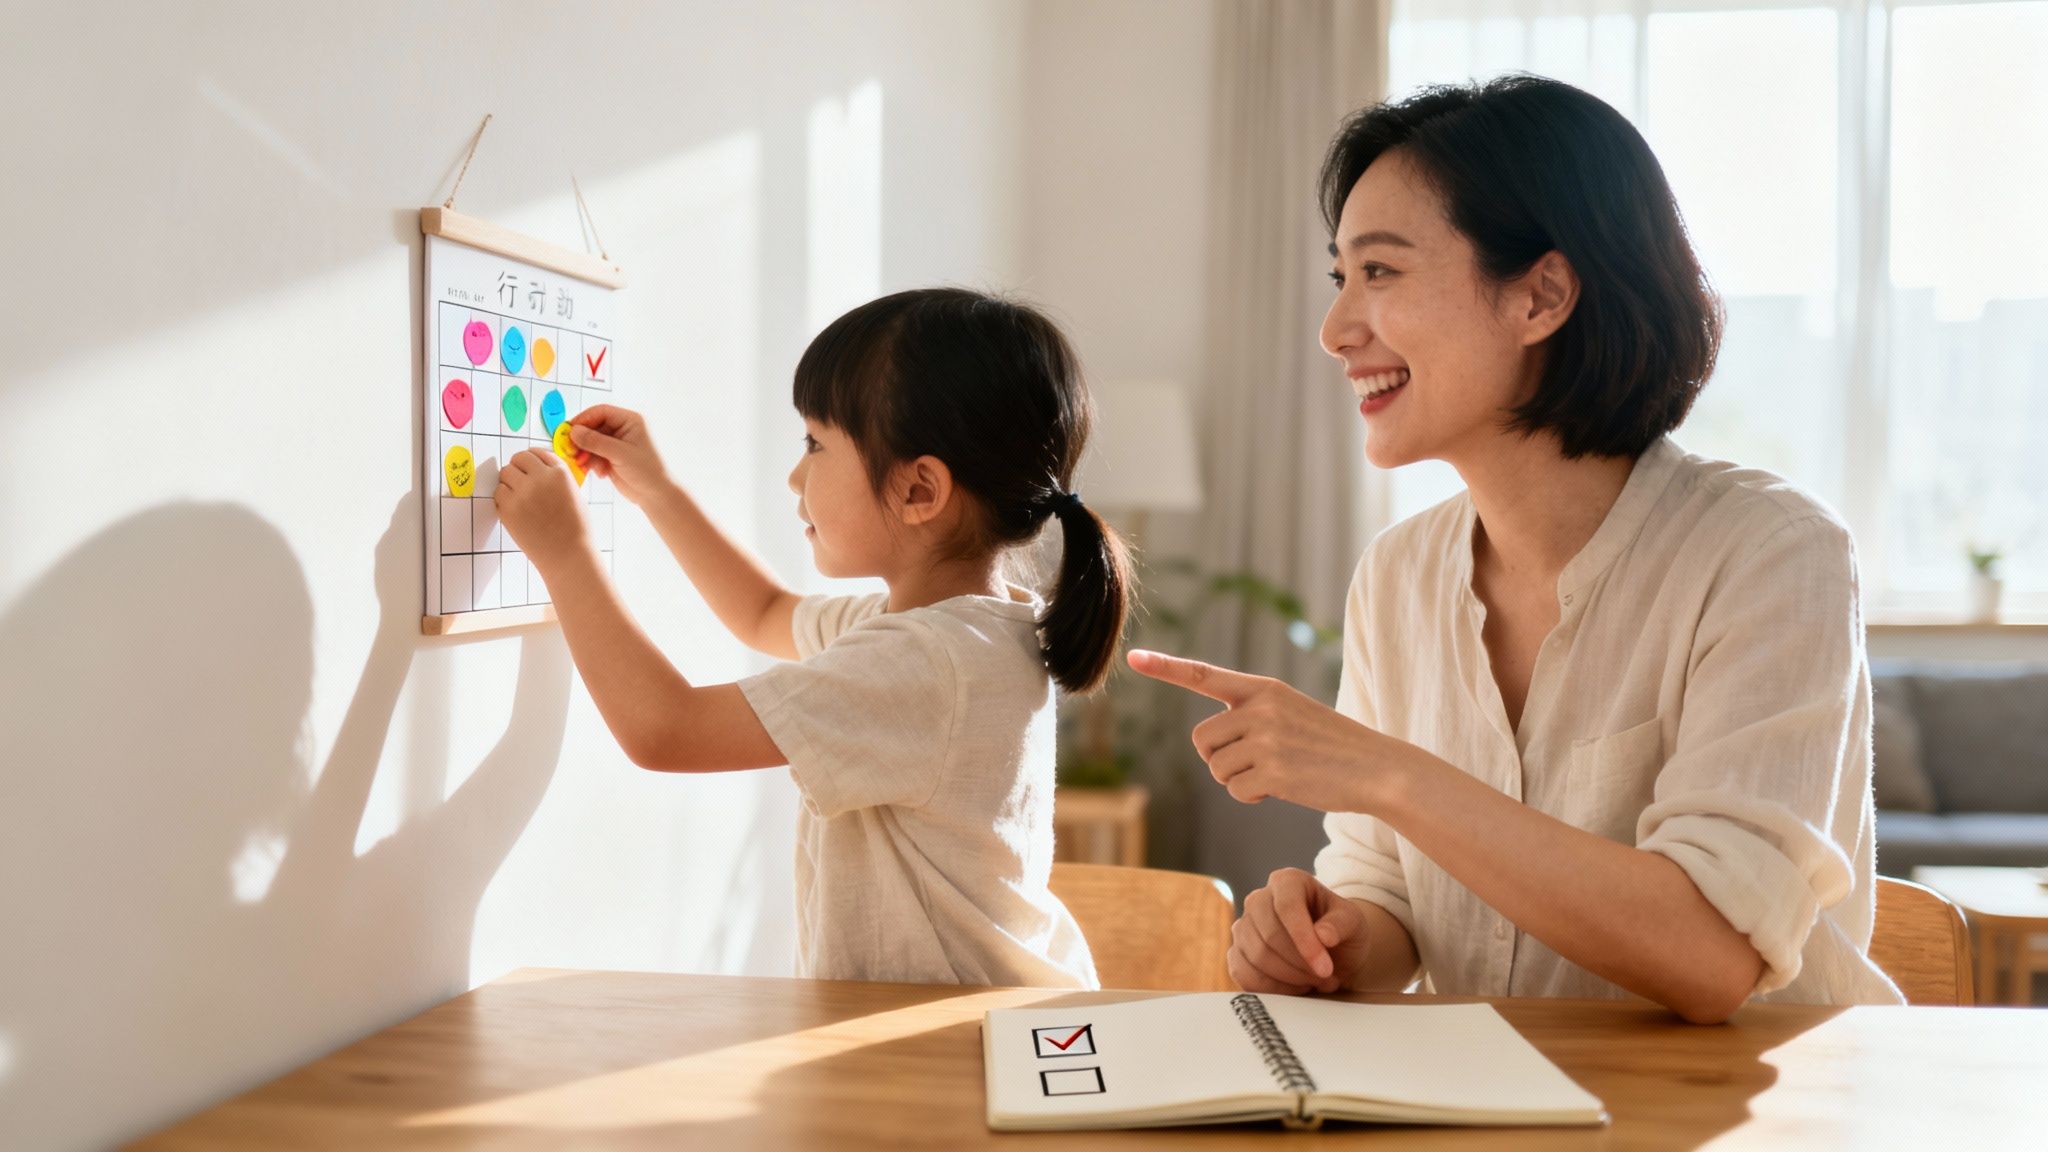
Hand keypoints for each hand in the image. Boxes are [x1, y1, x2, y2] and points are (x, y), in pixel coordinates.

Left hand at [495, 447, 590, 569]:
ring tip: (520, 498)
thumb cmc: (575, 527)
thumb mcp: (574, 493)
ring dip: (509, 482)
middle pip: (517, 459)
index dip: (532, 461)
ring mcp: (523, 493)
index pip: (536, 452)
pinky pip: (498, 493)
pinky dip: (504, 499)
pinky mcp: (508, 509)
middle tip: (522, 483)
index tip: (530, 469)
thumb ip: (556, 477)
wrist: (568, 554)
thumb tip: (536, 467)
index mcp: (560, 472)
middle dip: (518, 469)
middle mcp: (541, 478)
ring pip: (504, 473)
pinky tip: (516, 510)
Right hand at [567, 404, 670, 505]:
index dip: (583, 419)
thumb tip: (574, 431)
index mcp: (630, 420)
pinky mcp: (612, 457)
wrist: (657, 495)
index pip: (601, 412)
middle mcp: (623, 429)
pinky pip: (594, 455)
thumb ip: (596, 442)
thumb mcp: (620, 454)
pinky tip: (600, 473)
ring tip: (585, 465)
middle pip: (594, 427)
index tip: (568, 430)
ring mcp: (617, 444)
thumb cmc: (649, 471)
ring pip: (591, 442)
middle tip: (570, 450)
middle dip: (582, 440)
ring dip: (586, 453)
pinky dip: (592, 462)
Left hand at [1126, 648, 1412, 813]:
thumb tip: (1208, 744)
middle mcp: (1260, 707)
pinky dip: (1252, 797)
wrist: (1375, 767)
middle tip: (1254, 762)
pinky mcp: (1273, 770)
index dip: (1166, 668)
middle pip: (1201, 740)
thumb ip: (1250, 715)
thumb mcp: (1290, 713)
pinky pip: (1236, 791)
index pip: (1204, 675)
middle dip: (1219, 759)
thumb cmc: (1329, 744)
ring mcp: (1266, 738)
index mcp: (1263, 687)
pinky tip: (1281, 789)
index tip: (1134, 658)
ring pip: (1216, 768)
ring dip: (1237, 779)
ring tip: (1275, 773)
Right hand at [1231, 869, 1373, 994]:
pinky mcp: (1237, 953)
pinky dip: (1273, 989)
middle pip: (1269, 935)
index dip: (1304, 939)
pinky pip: (1245, 975)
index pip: (1286, 906)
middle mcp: (1258, 899)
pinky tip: (1296, 988)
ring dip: (1290, 978)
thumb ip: (1341, 924)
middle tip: (1327, 978)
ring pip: (1257, 957)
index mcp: (1287, 881)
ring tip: (1316, 981)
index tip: (1325, 967)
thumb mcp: (1353, 922)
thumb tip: (1323, 936)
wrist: (1331, 951)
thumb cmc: (1340, 931)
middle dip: (1300, 964)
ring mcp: (1243, 926)